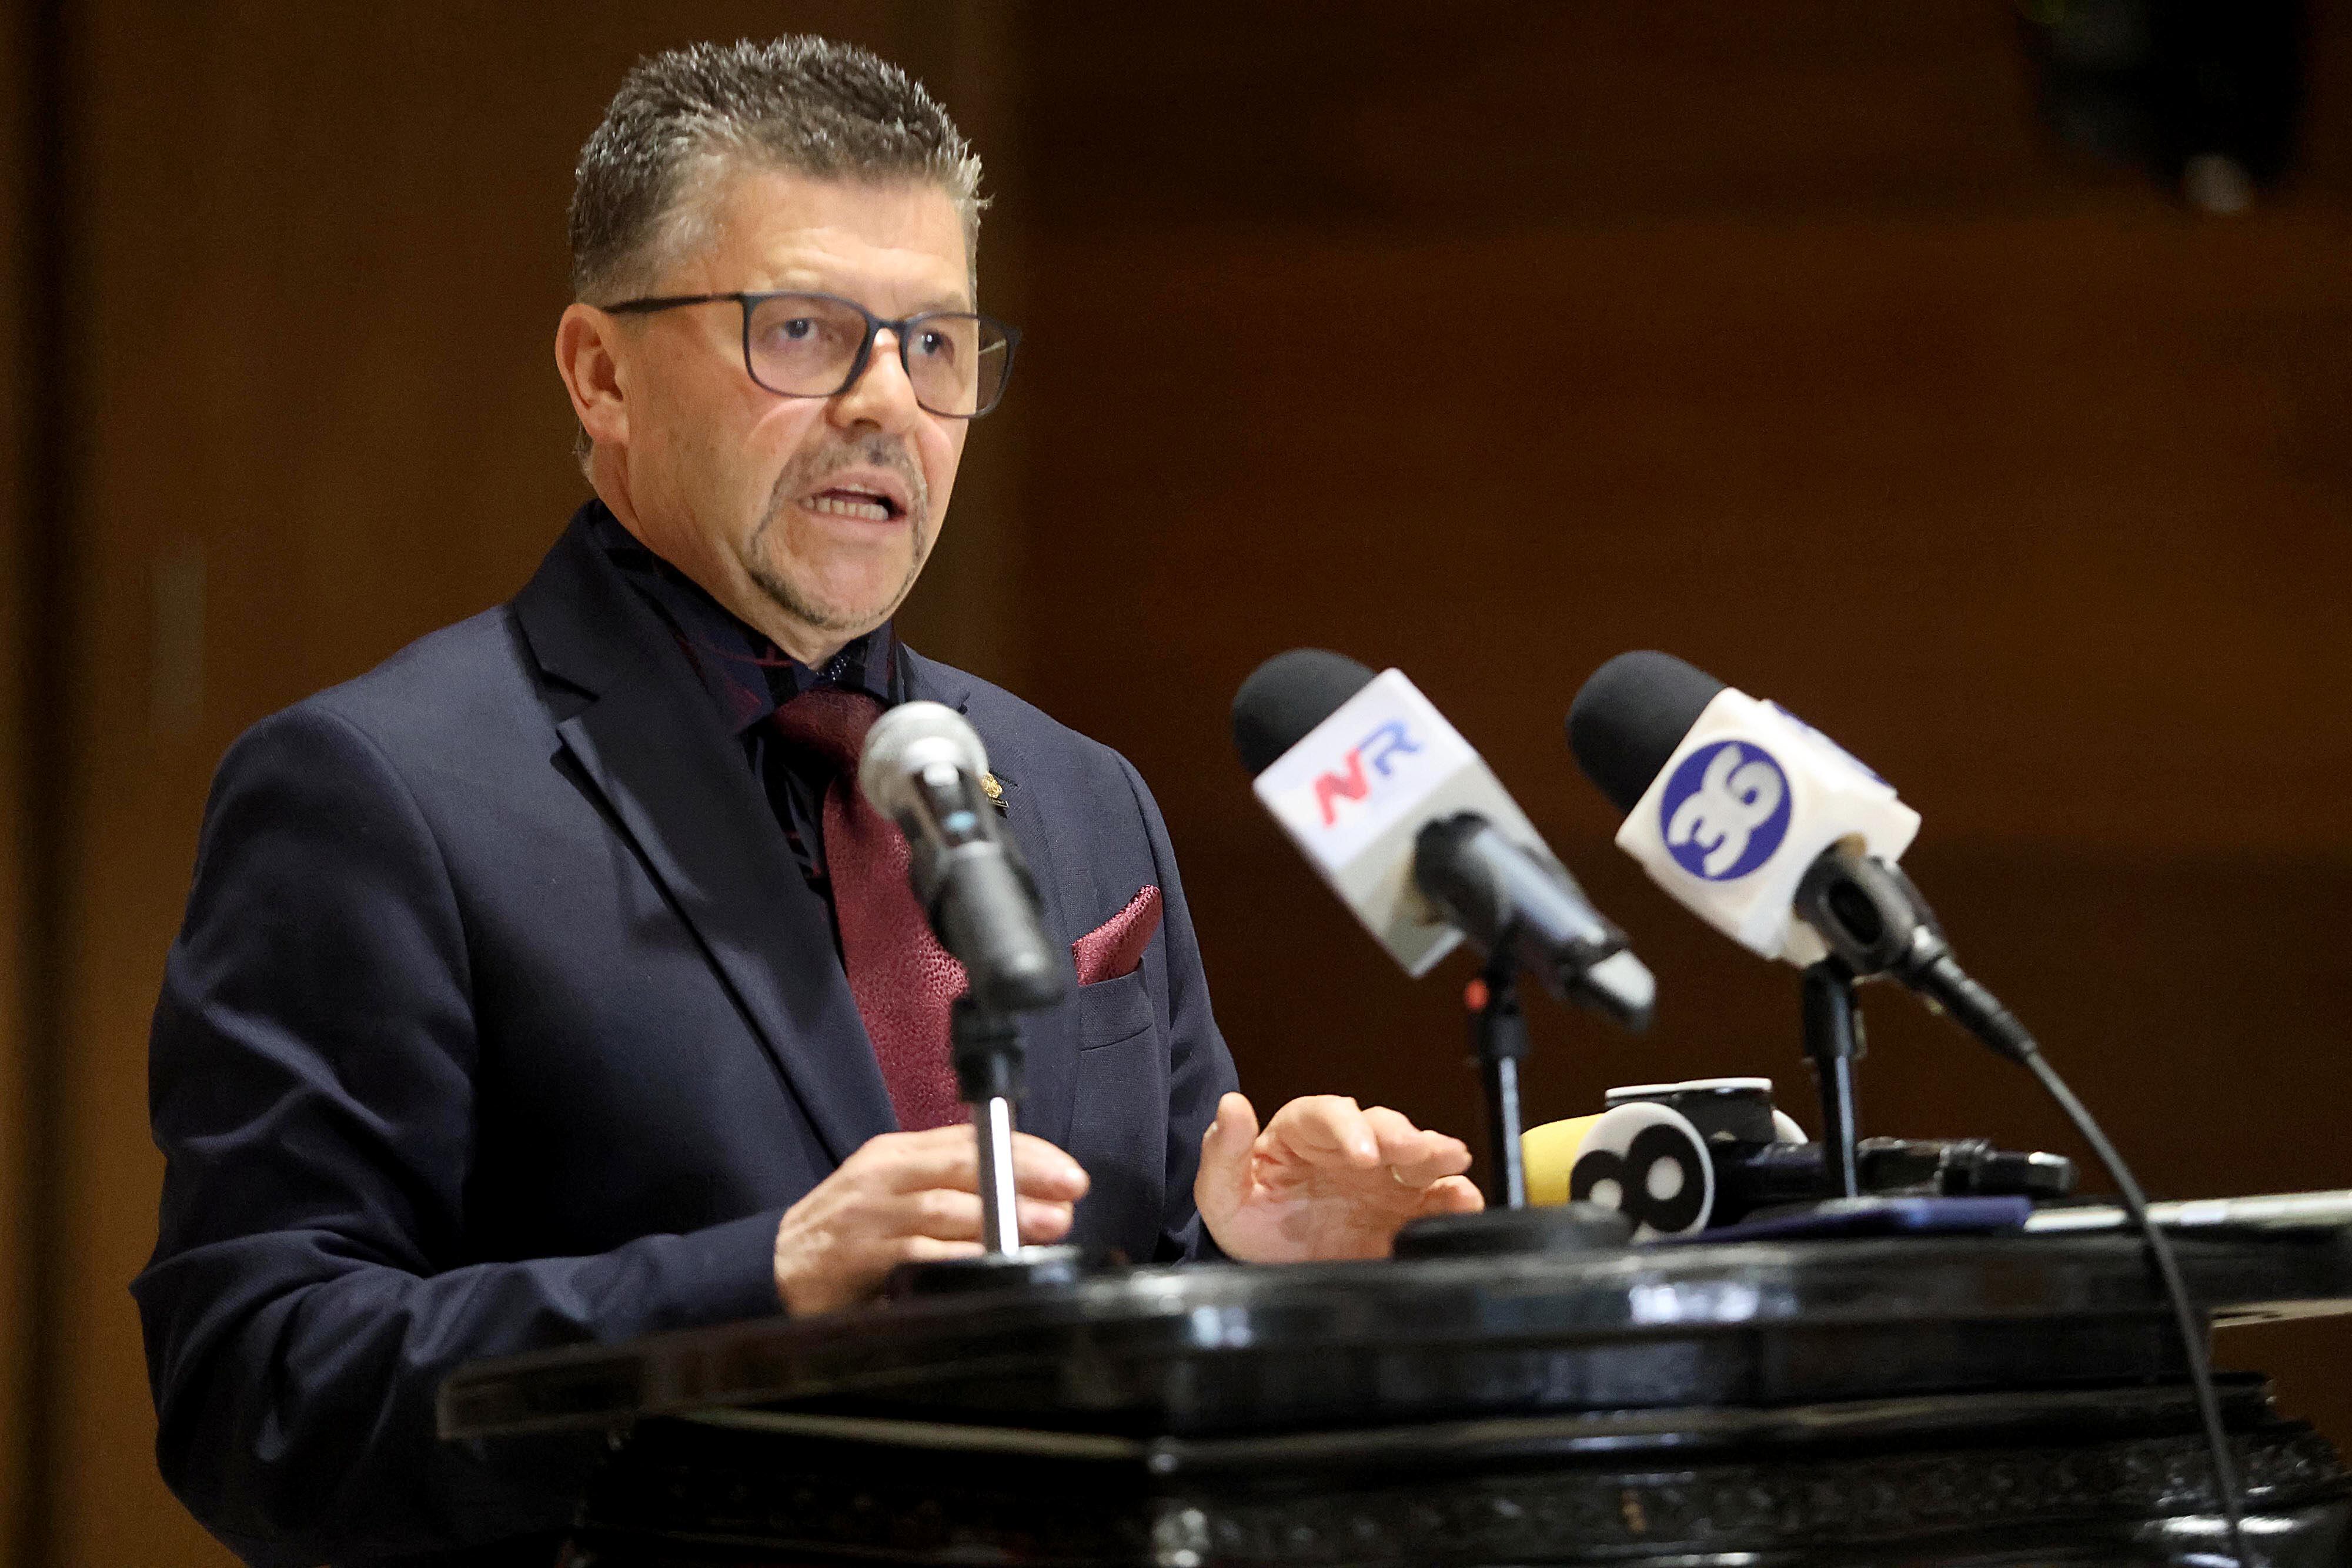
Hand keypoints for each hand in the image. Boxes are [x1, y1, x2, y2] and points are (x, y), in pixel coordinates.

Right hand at [773, 1124, 1089, 1313]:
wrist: (775, 1265)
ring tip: (1048, 1225)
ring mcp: (869, 1211)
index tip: (1068, 1171)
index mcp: (898, 1152)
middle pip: (963, 1164)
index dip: (1027, 1152)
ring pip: (944, 1205)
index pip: (972, 1139)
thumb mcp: (896, 1195)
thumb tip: (1025, 1199)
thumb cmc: (847, 1231)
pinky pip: (915, 1250)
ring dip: (1001, 1216)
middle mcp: (885, 1173)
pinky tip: (990, 1260)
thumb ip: (948, 1189)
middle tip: (1070, 1192)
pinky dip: (956, 1254)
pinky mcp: (857, 1252)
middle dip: (1024, 1175)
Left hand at [1194, 1092, 1482, 1262]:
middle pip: (1381, 1127)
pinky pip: (1437, 1198)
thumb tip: (1231, 1104)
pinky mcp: (1407, 1210)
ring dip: (1436, 1154)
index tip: (1362, 1154)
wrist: (1275, 1268)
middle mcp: (1351, 1146)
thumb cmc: (1250, 1218)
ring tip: (1453, 1163)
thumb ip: (1223, 1152)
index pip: (1327, 1114)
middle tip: (1416, 1151)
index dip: (1348, 1127)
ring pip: (1416, 1155)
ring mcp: (1384, 1177)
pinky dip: (1456, 1198)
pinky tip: (1465, 1201)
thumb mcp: (1222, 1193)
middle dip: (1401, 1136)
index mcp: (1304, 1133)